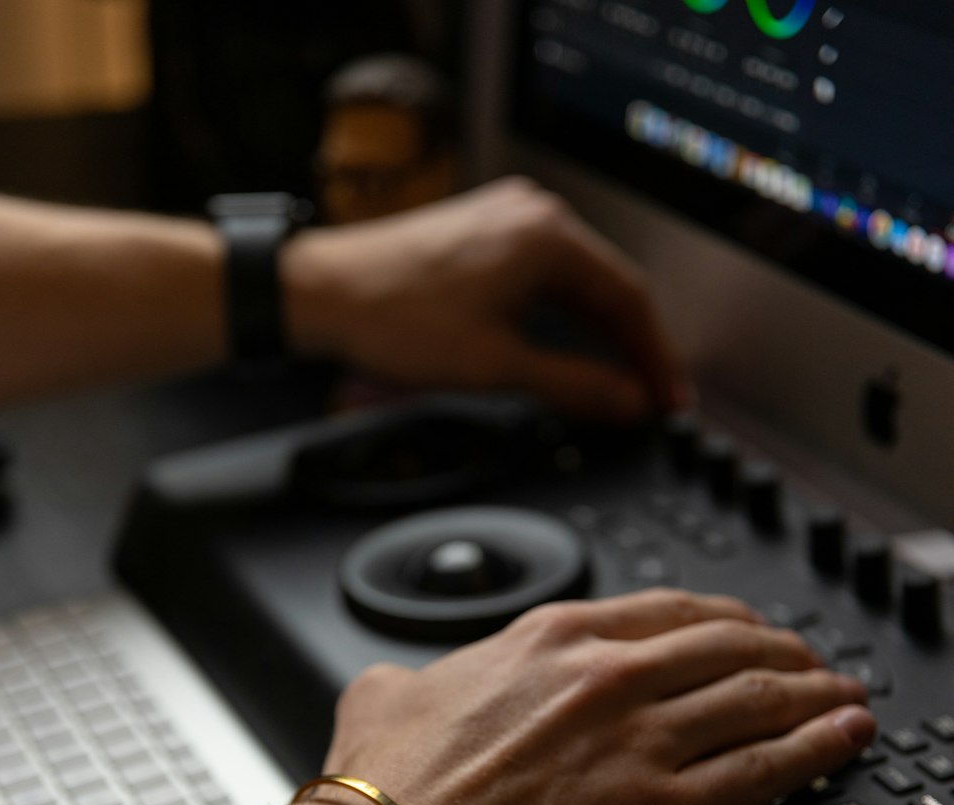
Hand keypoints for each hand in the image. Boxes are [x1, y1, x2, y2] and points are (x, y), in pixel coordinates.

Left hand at [284, 178, 692, 421]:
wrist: (321, 293)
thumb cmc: (394, 318)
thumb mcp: (497, 366)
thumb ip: (574, 385)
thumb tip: (628, 402)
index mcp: (548, 236)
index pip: (629, 299)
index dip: (656, 357)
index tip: (669, 398)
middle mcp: (533, 215)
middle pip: (607, 288)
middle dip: (632, 347)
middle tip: (652, 398)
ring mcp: (505, 221)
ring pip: (575, 284)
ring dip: (598, 334)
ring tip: (618, 381)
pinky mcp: (482, 236)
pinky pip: (544, 279)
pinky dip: (562, 318)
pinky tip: (569, 348)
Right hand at [323, 590, 875, 804]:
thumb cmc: (388, 790)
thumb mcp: (384, 694)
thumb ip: (411, 674)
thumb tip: (404, 680)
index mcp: (550, 640)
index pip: (668, 612)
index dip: (723, 620)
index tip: (745, 631)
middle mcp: (606, 677)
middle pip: (729, 645)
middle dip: (783, 650)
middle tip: (810, 662)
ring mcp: (639, 740)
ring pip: (759, 699)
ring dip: (815, 695)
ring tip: (845, 698)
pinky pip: (763, 771)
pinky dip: (815, 752)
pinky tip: (842, 743)